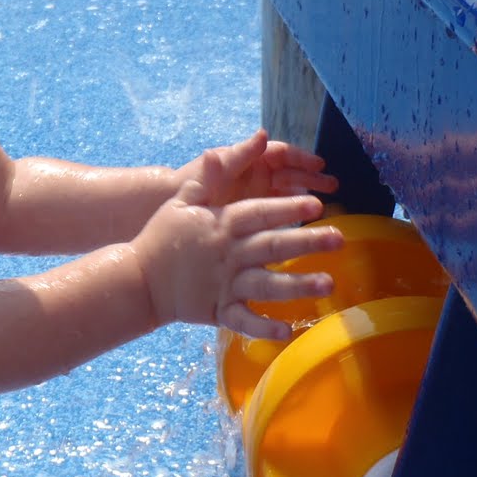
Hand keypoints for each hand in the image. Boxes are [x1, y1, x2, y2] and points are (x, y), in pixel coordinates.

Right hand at [133, 149, 344, 339]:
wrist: (137, 278)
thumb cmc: (163, 235)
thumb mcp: (182, 198)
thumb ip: (213, 174)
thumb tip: (238, 144)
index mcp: (220, 224)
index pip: (259, 213)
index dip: (288, 208)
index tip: (317, 204)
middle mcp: (226, 254)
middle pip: (272, 246)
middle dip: (307, 242)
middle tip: (338, 239)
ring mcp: (223, 284)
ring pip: (266, 284)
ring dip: (298, 284)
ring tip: (328, 283)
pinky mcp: (218, 311)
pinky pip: (244, 321)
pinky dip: (264, 328)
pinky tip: (289, 331)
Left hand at [178, 128, 338, 205]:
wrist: (166, 209)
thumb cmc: (188, 185)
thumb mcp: (212, 170)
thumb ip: (237, 154)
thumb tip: (262, 132)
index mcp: (247, 159)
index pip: (280, 154)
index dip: (301, 158)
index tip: (319, 165)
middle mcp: (254, 174)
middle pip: (289, 172)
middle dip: (311, 177)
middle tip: (333, 186)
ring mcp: (254, 195)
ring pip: (287, 192)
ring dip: (307, 195)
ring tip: (329, 204)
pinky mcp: (252, 215)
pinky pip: (278, 212)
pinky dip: (294, 216)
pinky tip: (308, 226)